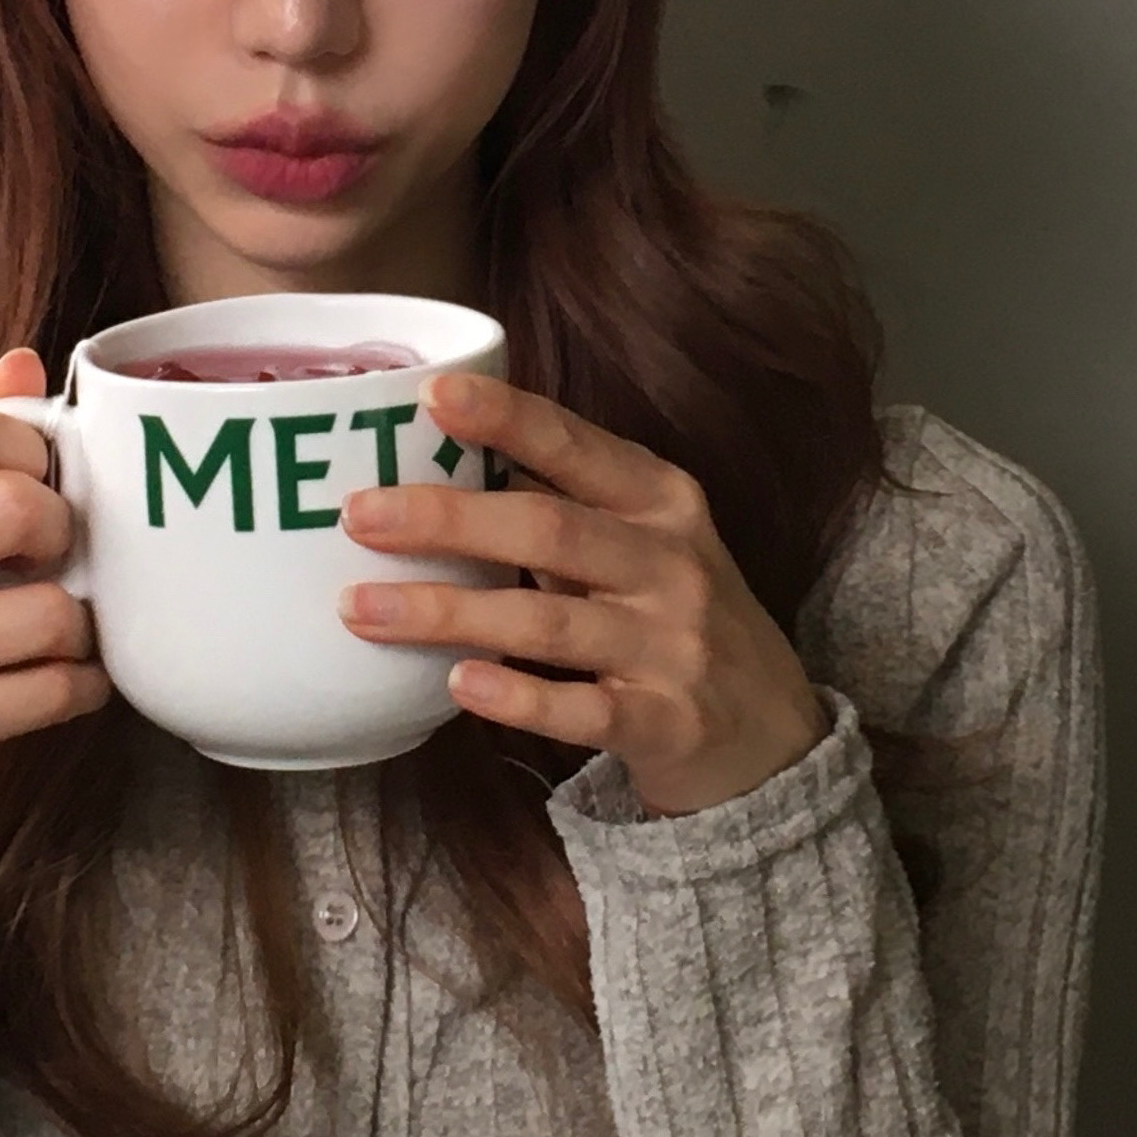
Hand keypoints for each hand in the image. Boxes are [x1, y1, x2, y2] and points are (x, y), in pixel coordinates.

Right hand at [0, 346, 107, 953]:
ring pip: (49, 612)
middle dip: (62, 528)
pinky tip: (61, 679)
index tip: (35, 477)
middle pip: (16, 508)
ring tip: (57, 625)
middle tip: (52, 552)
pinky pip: (50, 694)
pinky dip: (79, 686)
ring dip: (79, 622)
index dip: (28, 447)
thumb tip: (26, 363)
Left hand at [336, 371, 828, 818]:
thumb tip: (442, 456)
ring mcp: (673, 647)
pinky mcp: (666, 724)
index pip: (577, 446)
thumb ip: (567, 503)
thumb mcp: (649, 544)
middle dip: (447, 519)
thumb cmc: (681, 622)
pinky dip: (517, 697)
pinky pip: (581, 710)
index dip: (506, 418)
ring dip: (448, 613)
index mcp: (662, 502)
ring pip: (548, 621)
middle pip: (549, 527)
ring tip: (362, 609)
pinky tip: (457, 684)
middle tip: (359, 517)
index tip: (432, 396)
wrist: (777, 739)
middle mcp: (672, 564)